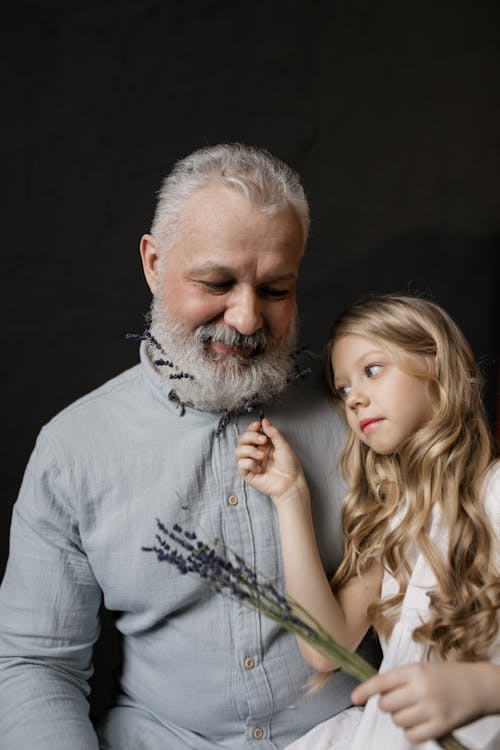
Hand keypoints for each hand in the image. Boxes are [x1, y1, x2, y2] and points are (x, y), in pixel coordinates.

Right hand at [235, 418, 305, 501]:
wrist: (291, 483)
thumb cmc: (290, 466)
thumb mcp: (284, 445)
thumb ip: (273, 433)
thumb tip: (264, 421)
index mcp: (263, 444)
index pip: (251, 432)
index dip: (251, 427)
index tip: (258, 425)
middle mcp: (255, 452)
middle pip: (242, 439)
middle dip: (250, 437)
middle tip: (263, 440)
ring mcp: (251, 463)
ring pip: (238, 451)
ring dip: (249, 451)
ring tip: (262, 456)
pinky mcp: (248, 474)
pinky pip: (241, 465)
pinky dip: (250, 464)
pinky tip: (260, 468)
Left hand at [351, 661, 499, 741]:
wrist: (479, 685)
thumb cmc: (448, 675)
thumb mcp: (422, 668)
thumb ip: (400, 679)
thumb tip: (377, 693)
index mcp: (414, 671)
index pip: (381, 682)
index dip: (365, 691)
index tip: (354, 698)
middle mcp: (420, 688)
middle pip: (387, 705)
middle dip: (389, 706)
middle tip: (401, 701)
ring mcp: (430, 708)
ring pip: (398, 721)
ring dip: (401, 719)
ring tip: (414, 711)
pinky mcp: (440, 726)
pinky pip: (412, 735)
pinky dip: (412, 732)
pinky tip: (420, 724)